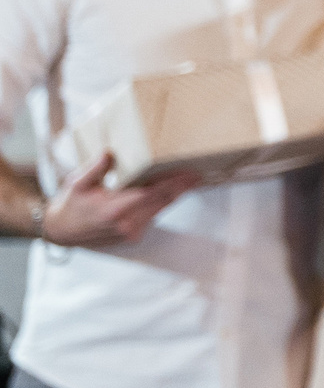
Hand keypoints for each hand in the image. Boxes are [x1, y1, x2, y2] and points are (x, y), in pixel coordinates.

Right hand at [36, 154, 196, 248]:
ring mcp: (131, 232)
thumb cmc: (70, 205)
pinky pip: (153, 216)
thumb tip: (110, 152)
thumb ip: (96, 168)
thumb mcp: (78, 183)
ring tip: (191, 179)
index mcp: (113, 210)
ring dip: (175, 195)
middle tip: (198, 172)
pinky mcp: (133, 235)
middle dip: (181, 187)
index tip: (189, 173)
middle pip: (162, 202)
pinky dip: (162, 203)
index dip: (173, 184)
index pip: (151, 194)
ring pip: (160, 210)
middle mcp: (126, 224)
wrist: (61, 232)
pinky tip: (171, 191)